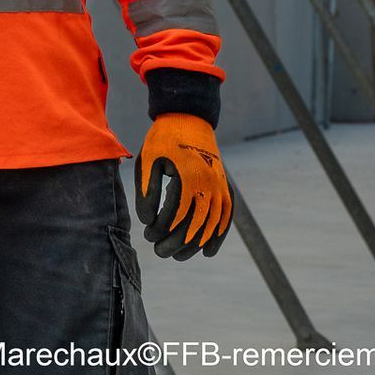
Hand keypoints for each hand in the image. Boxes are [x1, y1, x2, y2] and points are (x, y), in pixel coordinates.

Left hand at [136, 113, 232, 258]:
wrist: (188, 118)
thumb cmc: (163, 140)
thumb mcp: (148, 161)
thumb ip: (147, 192)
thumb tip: (147, 222)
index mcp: (188, 177)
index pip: (175, 215)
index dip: (161, 230)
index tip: (147, 235)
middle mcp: (209, 185)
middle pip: (195, 225)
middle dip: (177, 243)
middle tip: (159, 252)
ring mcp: (220, 186)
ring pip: (212, 225)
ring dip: (195, 244)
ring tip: (178, 255)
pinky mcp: (225, 186)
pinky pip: (226, 216)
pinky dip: (218, 235)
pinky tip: (207, 252)